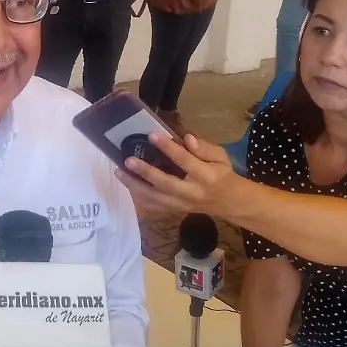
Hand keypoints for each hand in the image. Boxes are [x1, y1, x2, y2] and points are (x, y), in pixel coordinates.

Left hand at [114, 132, 238, 216]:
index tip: (152, 135)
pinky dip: (138, 196)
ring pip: (155, 198)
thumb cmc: (222, 174)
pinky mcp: (173, 211)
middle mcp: (192, 193)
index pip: (186, 161)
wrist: (226, 202)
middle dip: (146, 172)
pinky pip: (152, 206)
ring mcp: (181, 205)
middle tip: (128, 160)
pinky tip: (126, 183)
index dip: (168, 148)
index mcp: (206, 177)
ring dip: (135, 186)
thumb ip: (204, 148)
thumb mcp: (221, 157)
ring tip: (119, 172)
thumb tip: (187, 138)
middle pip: (166, 184)